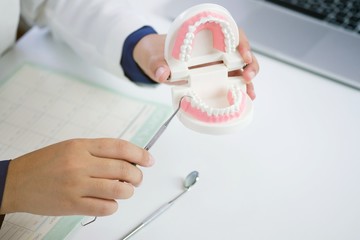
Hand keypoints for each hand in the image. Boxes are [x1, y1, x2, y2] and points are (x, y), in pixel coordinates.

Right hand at [0, 138, 153, 216]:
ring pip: (118, 189)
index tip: (149, 159)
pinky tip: (110, 202)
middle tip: (138, 178)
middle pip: (123, 168)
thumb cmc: (43, 164)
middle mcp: (80, 164)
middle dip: (137, 175)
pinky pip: (105, 207)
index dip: (139, 153)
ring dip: (128, 191)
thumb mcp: (70, 147)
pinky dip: (114, 206)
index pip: (119, 147)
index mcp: (81, 146)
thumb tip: (125, 158)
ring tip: (126, 190)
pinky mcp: (73, 205)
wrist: (16, 182)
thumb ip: (97, 151)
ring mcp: (77, 185)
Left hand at [133, 29, 258, 98]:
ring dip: (248, 79)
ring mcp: (216, 63)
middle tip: (247, 76)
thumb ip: (157, 64)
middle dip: (250, 63)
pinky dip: (241, 88)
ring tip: (250, 93)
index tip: (243, 53)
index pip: (230, 33)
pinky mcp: (214, 76)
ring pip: (240, 67)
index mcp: (203, 38)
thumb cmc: (157, 53)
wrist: (153, 59)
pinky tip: (246, 97)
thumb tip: (163, 73)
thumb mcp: (154, 56)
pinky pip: (231, 80)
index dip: (240, 41)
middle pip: (240, 51)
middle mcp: (213, 49)